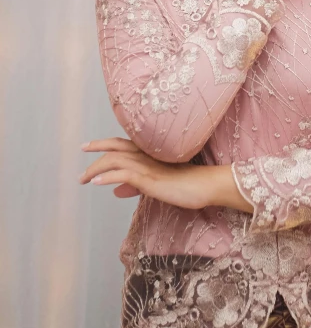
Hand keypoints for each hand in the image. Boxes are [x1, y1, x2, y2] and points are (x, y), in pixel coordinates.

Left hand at [78, 137, 207, 208]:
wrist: (205, 185)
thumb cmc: (186, 184)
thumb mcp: (156, 185)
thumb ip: (136, 186)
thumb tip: (115, 191)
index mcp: (148, 154)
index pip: (120, 144)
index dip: (102, 144)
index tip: (86, 146)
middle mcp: (145, 156)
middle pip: (114, 148)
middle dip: (95, 151)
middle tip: (80, 159)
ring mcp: (147, 166)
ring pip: (115, 160)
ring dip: (95, 169)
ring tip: (83, 179)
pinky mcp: (150, 178)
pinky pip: (124, 174)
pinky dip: (108, 177)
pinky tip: (97, 183)